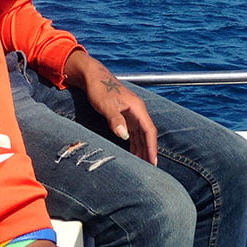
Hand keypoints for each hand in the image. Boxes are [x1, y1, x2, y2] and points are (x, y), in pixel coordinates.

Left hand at [64, 49, 157, 164]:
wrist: (93, 77)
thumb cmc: (99, 89)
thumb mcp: (106, 104)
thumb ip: (115, 120)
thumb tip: (124, 136)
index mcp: (137, 108)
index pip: (149, 131)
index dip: (152, 147)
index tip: (153, 162)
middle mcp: (138, 112)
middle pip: (147, 135)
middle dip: (149, 151)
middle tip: (150, 170)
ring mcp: (132, 114)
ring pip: (141, 135)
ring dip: (142, 150)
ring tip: (143, 166)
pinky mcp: (125, 116)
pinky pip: (133, 133)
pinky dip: (134, 144)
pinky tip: (133, 154)